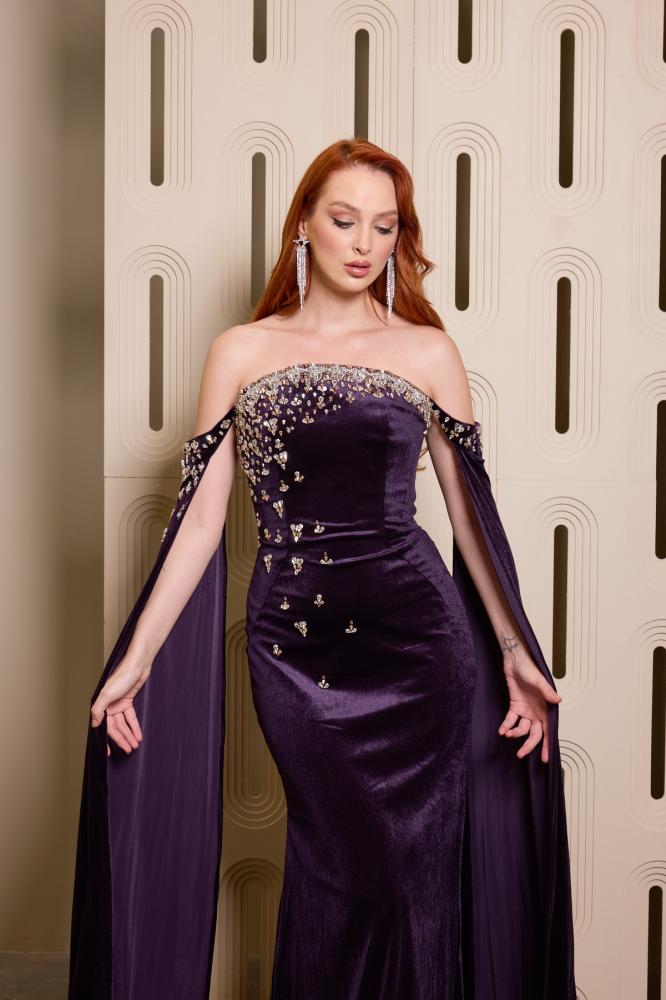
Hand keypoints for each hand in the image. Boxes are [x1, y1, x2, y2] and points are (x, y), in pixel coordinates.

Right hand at [90, 653, 151, 756]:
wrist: (138, 665)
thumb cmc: (122, 676)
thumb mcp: (107, 694)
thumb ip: (98, 710)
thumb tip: (93, 724)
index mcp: (101, 704)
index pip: (103, 727)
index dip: (107, 740)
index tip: (109, 753)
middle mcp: (109, 706)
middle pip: (115, 728)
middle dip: (122, 739)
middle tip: (128, 750)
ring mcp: (119, 704)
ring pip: (124, 724)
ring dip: (129, 735)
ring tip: (134, 745)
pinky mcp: (128, 701)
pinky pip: (131, 717)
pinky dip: (134, 726)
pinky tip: (138, 735)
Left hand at [497, 642, 561, 763]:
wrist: (515, 661)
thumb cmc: (529, 668)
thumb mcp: (539, 680)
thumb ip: (547, 692)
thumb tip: (558, 700)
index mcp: (545, 708)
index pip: (548, 731)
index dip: (547, 745)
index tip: (545, 758)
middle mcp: (536, 712)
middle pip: (534, 734)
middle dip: (528, 745)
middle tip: (520, 755)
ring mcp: (525, 710)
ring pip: (522, 729)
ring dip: (515, 733)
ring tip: (507, 734)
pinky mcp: (515, 706)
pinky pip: (511, 720)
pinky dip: (506, 725)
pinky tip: (502, 730)